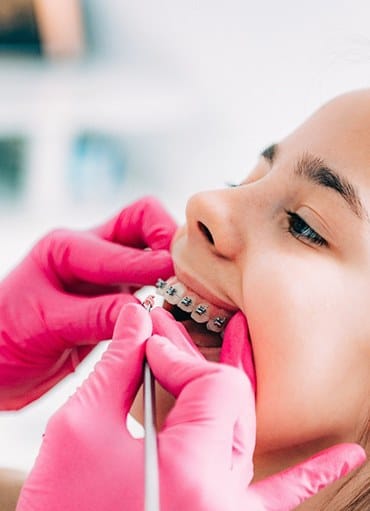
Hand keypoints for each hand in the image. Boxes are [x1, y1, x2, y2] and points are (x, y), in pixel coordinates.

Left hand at [0, 197, 175, 409]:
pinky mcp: (112, 297)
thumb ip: (97, 316)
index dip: (153, 263)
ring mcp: (103, 275)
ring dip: (172, 263)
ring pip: (150, 249)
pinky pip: (149, 282)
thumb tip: (143, 313)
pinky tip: (176, 306)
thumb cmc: (4, 341)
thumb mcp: (46, 326)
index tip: (178, 280)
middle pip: (142, 220)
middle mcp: (88, 253)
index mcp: (66, 249)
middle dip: (168, 239)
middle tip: (188, 271)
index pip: (122, 245)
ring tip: (189, 288)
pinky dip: (167, 288)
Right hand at [16, 305, 365, 510]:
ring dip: (236, 388)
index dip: (178, 355)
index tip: (147, 345)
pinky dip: (311, 474)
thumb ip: (115, 368)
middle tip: (169, 336)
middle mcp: (225, 500)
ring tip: (239, 341)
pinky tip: (343, 456)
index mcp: (192, 473)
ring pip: (247, 432)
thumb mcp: (78, 432)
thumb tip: (135, 322)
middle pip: (234, 403)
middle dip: (196, 365)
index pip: (212, 383)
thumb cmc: (60, 509)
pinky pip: (280, 498)